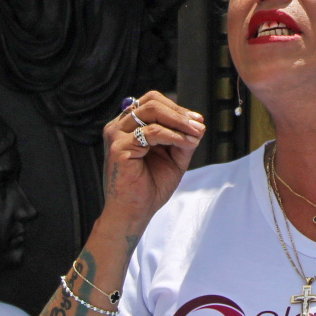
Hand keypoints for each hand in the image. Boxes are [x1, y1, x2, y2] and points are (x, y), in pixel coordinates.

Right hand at [100, 91, 203, 236]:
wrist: (134, 213)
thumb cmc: (150, 188)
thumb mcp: (173, 159)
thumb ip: (182, 140)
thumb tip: (199, 125)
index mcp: (128, 127)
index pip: (152, 102)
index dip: (176, 108)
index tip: (197, 121)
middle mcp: (119, 127)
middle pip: (151, 101)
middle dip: (179, 112)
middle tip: (199, 124)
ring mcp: (116, 135)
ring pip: (152, 111)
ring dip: (179, 121)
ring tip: (197, 133)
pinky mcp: (119, 147)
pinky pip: (152, 132)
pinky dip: (174, 135)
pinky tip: (188, 143)